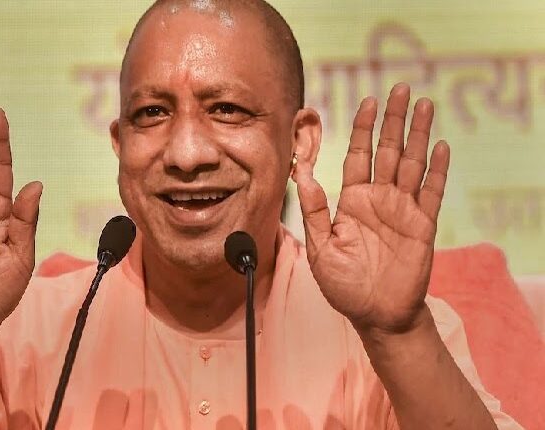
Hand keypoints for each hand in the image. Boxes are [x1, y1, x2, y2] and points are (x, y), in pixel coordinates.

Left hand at [294, 83, 448, 333]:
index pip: (358, 155)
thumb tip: (299, 174)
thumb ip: (314, 210)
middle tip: (400, 89)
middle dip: (393, 120)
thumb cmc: (343, 284)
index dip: (363, 128)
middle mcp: (379, 199)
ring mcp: (403, 210)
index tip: (368, 101)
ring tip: (424, 104)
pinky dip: (437, 169)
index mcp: (353, 201)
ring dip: (418, 134)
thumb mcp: (320, 247)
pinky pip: (431, 192)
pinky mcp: (423, 225)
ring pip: (411, 163)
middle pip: (387, 150)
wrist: (375, 314)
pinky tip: (440, 145)